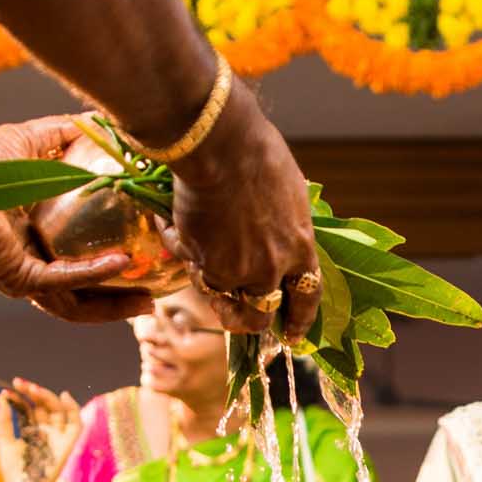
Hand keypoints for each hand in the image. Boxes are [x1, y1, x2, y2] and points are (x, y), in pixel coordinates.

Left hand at [0, 117, 151, 323]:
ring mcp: (23, 277)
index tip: (148, 263)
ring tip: (147, 300)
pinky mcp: (16, 277)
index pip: (81, 270)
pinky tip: (120, 263)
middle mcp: (31, 267)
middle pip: (84, 300)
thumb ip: (65, 134)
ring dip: (113, 306)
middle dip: (121, 304)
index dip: (115, 272)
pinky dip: (93, 275)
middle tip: (156, 297)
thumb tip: (101, 120)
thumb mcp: (33, 143)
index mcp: (37, 243)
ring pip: (75, 306)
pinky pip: (62, 282)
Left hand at [0, 380, 81, 481]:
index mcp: (30, 431)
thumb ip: (3, 419)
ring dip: (47, 397)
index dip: (17, 398)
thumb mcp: (3, 441)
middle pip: (43, 405)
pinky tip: (64, 396)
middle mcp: (45, 431)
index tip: (6, 392)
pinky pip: (76, 424)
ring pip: (57, 410)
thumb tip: (1, 397)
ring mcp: (57, 436)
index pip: (26, 408)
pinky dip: (74, 409)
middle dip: (32, 393)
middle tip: (19, 383)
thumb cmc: (12, 469)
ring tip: (34, 389)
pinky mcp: (68, 442)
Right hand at [167, 94, 319, 338]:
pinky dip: (181, 248)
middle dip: (247, 321)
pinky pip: (193, 269)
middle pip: (262, 314)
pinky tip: (174, 225)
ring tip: (193, 250)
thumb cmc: (257, 154)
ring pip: (221, 297)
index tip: (292, 335)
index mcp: (302, 247)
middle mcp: (274, 268)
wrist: (221, 146)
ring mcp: (239, 270)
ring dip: (207, 279)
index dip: (300, 319)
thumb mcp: (288, 192)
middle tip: (236, 315)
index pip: (307, 296)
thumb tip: (280, 234)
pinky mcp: (206, 265)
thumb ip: (285, 226)